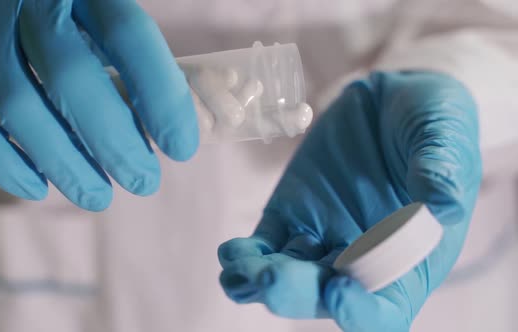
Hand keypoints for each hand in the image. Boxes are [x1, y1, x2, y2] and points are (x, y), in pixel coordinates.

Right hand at [0, 0, 197, 210]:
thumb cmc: (59, 6)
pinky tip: (36, 188)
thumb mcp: (98, 11)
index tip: (180, 148)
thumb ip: (127, 55)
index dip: (160, 96)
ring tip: (98, 196)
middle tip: (143, 183)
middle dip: (113, 143)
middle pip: (71, 77)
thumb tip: (166, 126)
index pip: (128, 35)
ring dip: (62, 162)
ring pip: (15, 104)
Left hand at [218, 71, 481, 330]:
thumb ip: (440, 169)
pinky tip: (231, 252)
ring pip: (288, 275)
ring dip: (260, 277)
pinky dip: (246, 254)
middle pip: (325, 294)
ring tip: (240, 265)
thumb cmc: (433, 124)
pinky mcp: (291, 213)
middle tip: (272, 277)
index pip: (385, 306)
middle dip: (296, 293)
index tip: (340, 290)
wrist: (391, 99)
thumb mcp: (444, 137)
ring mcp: (322, 237)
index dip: (362, 312)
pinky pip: (265, 244)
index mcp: (409, 257)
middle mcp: (361, 258)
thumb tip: (443, 205)